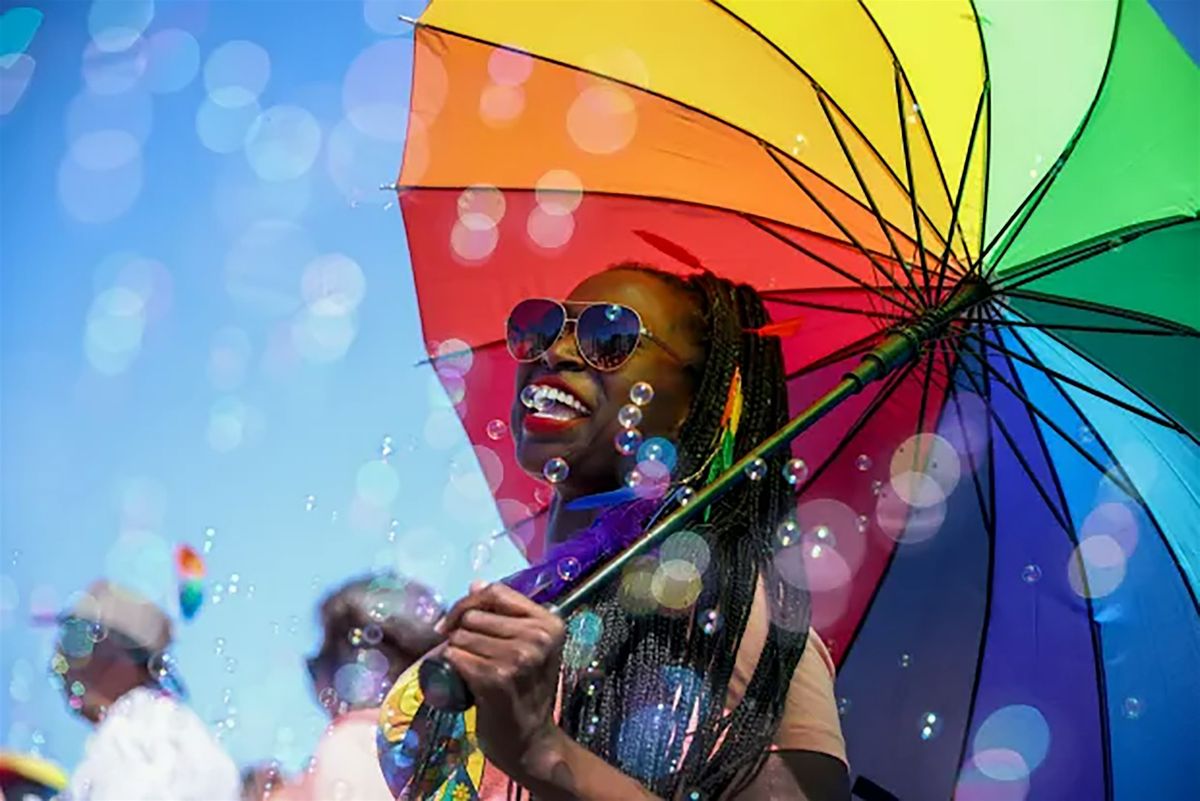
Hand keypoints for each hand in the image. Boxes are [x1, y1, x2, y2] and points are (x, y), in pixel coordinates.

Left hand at [438, 581, 566, 780]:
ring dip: (455, 650)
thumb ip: (505, 615)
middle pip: (475, 614)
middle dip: (461, 630)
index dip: (469, 602)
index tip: (455, 620)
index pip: (497, 592)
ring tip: (467, 668)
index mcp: (550, 623)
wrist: (530, 740)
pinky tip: (461, 678)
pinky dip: (451, 665)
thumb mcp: (528, 647)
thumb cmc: (527, 691)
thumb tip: (476, 583)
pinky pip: (455, 656)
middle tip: (466, 652)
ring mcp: (518, 658)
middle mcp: (538, 637)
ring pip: (461, 635)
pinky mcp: (495, 678)